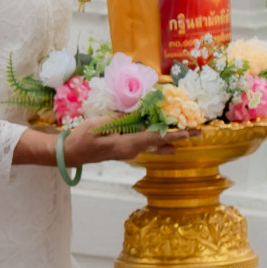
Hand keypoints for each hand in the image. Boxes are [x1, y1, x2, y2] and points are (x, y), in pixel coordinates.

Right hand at [62, 121, 196, 165]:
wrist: (70, 153)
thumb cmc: (82, 138)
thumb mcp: (98, 124)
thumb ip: (119, 119)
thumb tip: (134, 115)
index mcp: (127, 144)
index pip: (156, 138)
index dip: (175, 135)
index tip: (192, 133)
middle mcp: (131, 150)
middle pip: (158, 143)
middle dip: (176, 137)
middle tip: (196, 132)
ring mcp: (128, 151)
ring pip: (153, 144)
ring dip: (168, 140)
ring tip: (184, 138)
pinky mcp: (123, 149)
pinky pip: (144, 144)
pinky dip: (155, 140)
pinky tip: (163, 142)